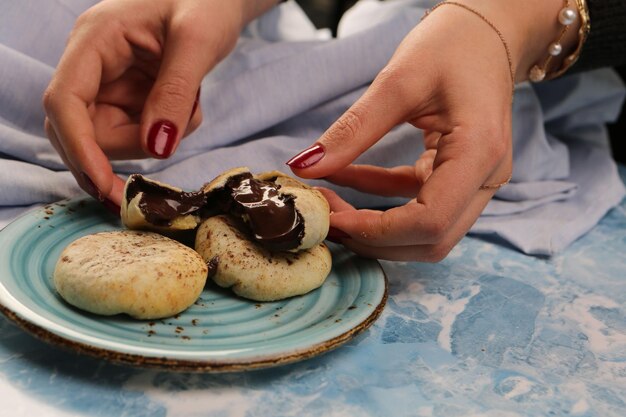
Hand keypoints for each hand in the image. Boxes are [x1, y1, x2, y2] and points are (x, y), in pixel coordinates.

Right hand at [43, 0, 277, 206]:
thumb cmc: (207, 3)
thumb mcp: (198, 41)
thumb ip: (176, 92)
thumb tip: (157, 148)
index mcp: (96, 39)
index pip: (64, 101)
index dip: (79, 149)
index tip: (104, 186)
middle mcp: (93, 65)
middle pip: (84, 130)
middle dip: (128, 148)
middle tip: (172, 140)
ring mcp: (109, 83)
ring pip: (112, 139)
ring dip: (155, 140)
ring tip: (193, 107)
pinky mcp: (128, 97)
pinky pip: (138, 135)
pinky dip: (166, 134)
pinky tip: (190, 108)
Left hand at [288, 0, 577, 261]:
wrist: (487, 31)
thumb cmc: (453, 44)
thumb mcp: (397, 81)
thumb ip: (352, 129)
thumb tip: (304, 166)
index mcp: (479, 153)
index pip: (429, 222)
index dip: (376, 230)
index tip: (330, 219)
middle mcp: (486, 177)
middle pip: (431, 239)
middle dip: (374, 238)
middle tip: (325, 219)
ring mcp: (476, 180)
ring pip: (425, 232)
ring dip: (376, 226)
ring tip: (330, 204)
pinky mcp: (459, 175)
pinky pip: (417, 203)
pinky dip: (380, 199)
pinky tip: (343, 178)